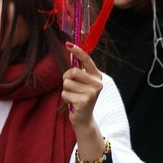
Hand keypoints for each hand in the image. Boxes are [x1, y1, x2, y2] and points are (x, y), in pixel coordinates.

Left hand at [62, 44, 105, 161]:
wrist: (84, 118)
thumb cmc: (80, 97)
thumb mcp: (81, 82)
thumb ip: (77, 68)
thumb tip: (70, 51)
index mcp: (97, 76)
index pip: (87, 60)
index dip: (77, 51)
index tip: (68, 44)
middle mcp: (97, 83)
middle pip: (73, 72)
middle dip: (66, 78)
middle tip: (71, 86)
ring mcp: (92, 93)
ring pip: (67, 83)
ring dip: (66, 90)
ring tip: (73, 96)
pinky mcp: (84, 102)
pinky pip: (65, 94)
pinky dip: (65, 98)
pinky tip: (73, 103)